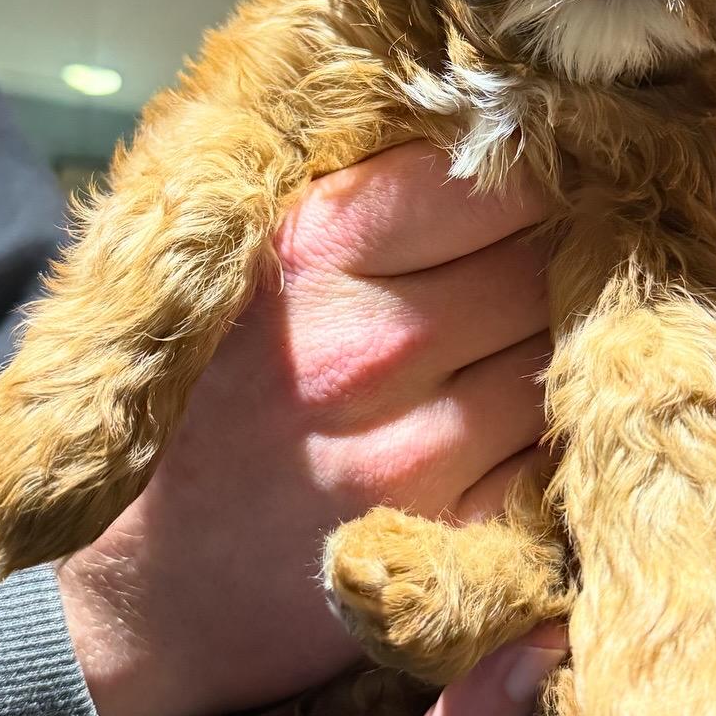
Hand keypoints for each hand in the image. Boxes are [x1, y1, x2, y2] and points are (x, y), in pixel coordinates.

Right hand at [58, 142, 554, 715]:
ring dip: (576, 337)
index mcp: (310, 253)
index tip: (545, 170)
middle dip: (565, 252)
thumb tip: (488, 126)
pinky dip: (564, 426)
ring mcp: (419, 450)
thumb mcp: (246, 267)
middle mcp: (369, 347)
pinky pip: (563, 448)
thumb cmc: (202, 401)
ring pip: (570, 353)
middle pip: (544, 263)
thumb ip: (353, 199)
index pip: (489, 178)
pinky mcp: (458, 533)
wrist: (139, 589)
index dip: (533, 169)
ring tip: (543, 330)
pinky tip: (531, 416)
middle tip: (566, 250)